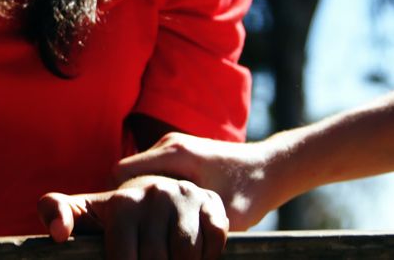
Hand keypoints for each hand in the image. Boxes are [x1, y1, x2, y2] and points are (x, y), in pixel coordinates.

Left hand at [38, 175, 227, 259]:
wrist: (155, 195)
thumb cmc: (113, 213)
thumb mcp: (84, 211)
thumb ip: (58, 213)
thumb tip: (57, 234)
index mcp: (123, 201)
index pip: (124, 258)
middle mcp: (156, 195)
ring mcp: (187, 197)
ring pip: (187, 256)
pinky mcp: (212, 204)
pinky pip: (214, 244)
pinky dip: (206, 257)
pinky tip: (191, 256)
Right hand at [115, 132, 274, 230]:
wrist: (275, 167)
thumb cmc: (253, 191)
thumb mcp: (227, 217)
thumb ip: (197, 230)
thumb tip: (174, 254)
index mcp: (176, 154)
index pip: (122, 172)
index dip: (119, 199)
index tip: (126, 223)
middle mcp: (170, 145)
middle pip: (128, 174)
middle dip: (130, 201)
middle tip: (138, 229)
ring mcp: (174, 146)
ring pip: (140, 174)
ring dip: (143, 197)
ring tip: (154, 223)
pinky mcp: (180, 152)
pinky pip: (154, 172)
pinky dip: (156, 192)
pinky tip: (168, 213)